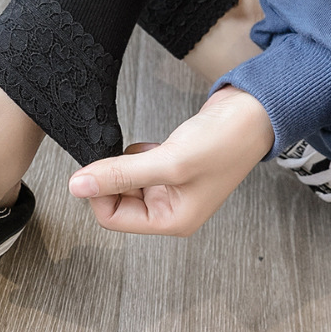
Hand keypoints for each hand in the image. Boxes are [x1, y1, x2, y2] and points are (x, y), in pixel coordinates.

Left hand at [68, 86, 273, 235]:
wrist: (253, 111)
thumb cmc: (224, 142)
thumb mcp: (168, 162)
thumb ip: (121, 174)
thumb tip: (77, 186)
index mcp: (172, 220)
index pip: (112, 218)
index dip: (99, 192)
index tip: (97, 164)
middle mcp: (171, 208)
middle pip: (116, 200)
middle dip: (113, 175)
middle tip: (122, 151)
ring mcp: (171, 186)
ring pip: (126, 180)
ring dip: (124, 162)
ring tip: (146, 147)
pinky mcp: (172, 163)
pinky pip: (139, 164)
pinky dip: (137, 151)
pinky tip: (154, 141)